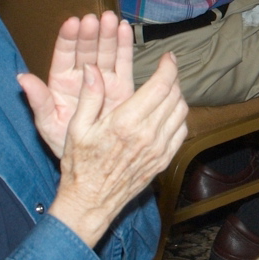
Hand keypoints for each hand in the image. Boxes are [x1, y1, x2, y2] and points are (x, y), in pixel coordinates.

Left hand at [19, 11, 136, 158]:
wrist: (93, 163)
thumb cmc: (65, 144)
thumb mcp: (48, 124)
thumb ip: (38, 101)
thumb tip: (22, 79)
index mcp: (62, 83)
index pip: (64, 55)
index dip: (68, 39)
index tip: (73, 23)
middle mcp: (83, 77)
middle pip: (87, 50)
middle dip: (91, 34)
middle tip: (95, 19)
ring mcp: (103, 80)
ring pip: (105, 52)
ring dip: (108, 35)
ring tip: (110, 19)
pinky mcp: (122, 87)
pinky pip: (123, 64)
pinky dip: (124, 46)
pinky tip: (124, 29)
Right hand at [48, 53, 188, 246]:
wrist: (90, 202)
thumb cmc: (80, 165)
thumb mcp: (76, 128)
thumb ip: (89, 96)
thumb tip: (92, 69)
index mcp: (126, 122)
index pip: (160, 86)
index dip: (169, 67)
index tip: (168, 57)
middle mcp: (147, 134)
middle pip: (174, 96)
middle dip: (173, 78)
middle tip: (165, 69)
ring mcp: (158, 149)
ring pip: (181, 112)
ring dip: (177, 96)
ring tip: (166, 88)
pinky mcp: (163, 161)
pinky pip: (181, 132)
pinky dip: (179, 117)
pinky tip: (167, 112)